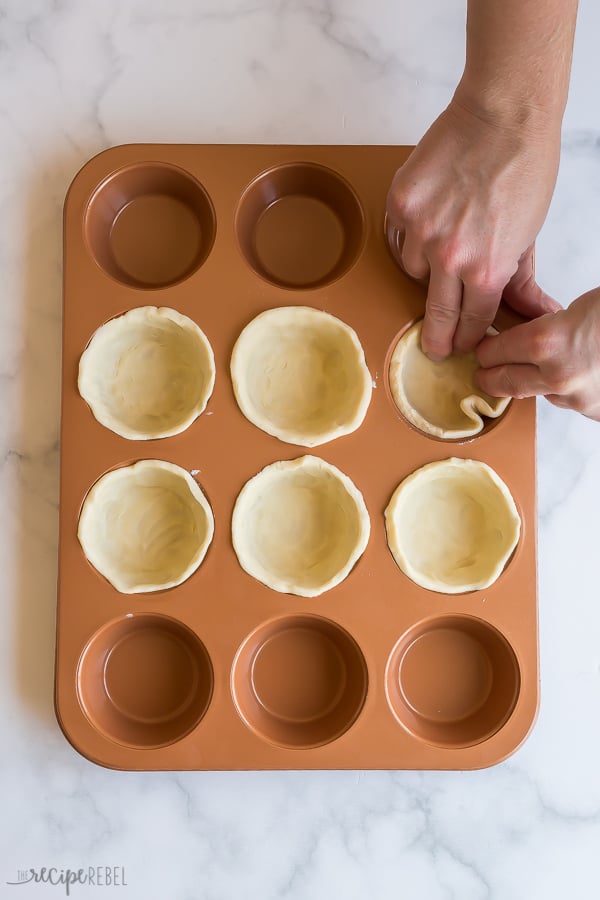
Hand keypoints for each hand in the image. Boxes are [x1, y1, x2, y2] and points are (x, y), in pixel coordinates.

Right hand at [386, 93, 559, 359]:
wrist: (503, 116)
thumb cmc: (525, 168)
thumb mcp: (530, 233)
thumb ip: (522, 280)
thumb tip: (535, 311)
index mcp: (486, 269)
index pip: (472, 321)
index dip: (467, 337)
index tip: (461, 343)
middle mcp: (448, 257)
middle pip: (436, 315)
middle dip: (437, 338)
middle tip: (435, 348)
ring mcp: (420, 231)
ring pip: (412, 271)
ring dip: (424, 268)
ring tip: (441, 246)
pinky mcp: (400, 204)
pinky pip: (397, 238)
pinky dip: (408, 237)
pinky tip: (426, 225)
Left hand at [475, 288, 599, 420]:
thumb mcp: (582, 304)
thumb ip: (550, 321)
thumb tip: (534, 325)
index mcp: (546, 342)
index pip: (494, 352)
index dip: (485, 350)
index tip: (481, 349)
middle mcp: (557, 376)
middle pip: (505, 383)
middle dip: (490, 377)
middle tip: (482, 374)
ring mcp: (577, 399)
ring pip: (540, 393)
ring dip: (533, 382)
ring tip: (535, 369)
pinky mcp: (595, 411)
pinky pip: (570, 402)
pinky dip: (569, 390)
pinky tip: (576, 375)